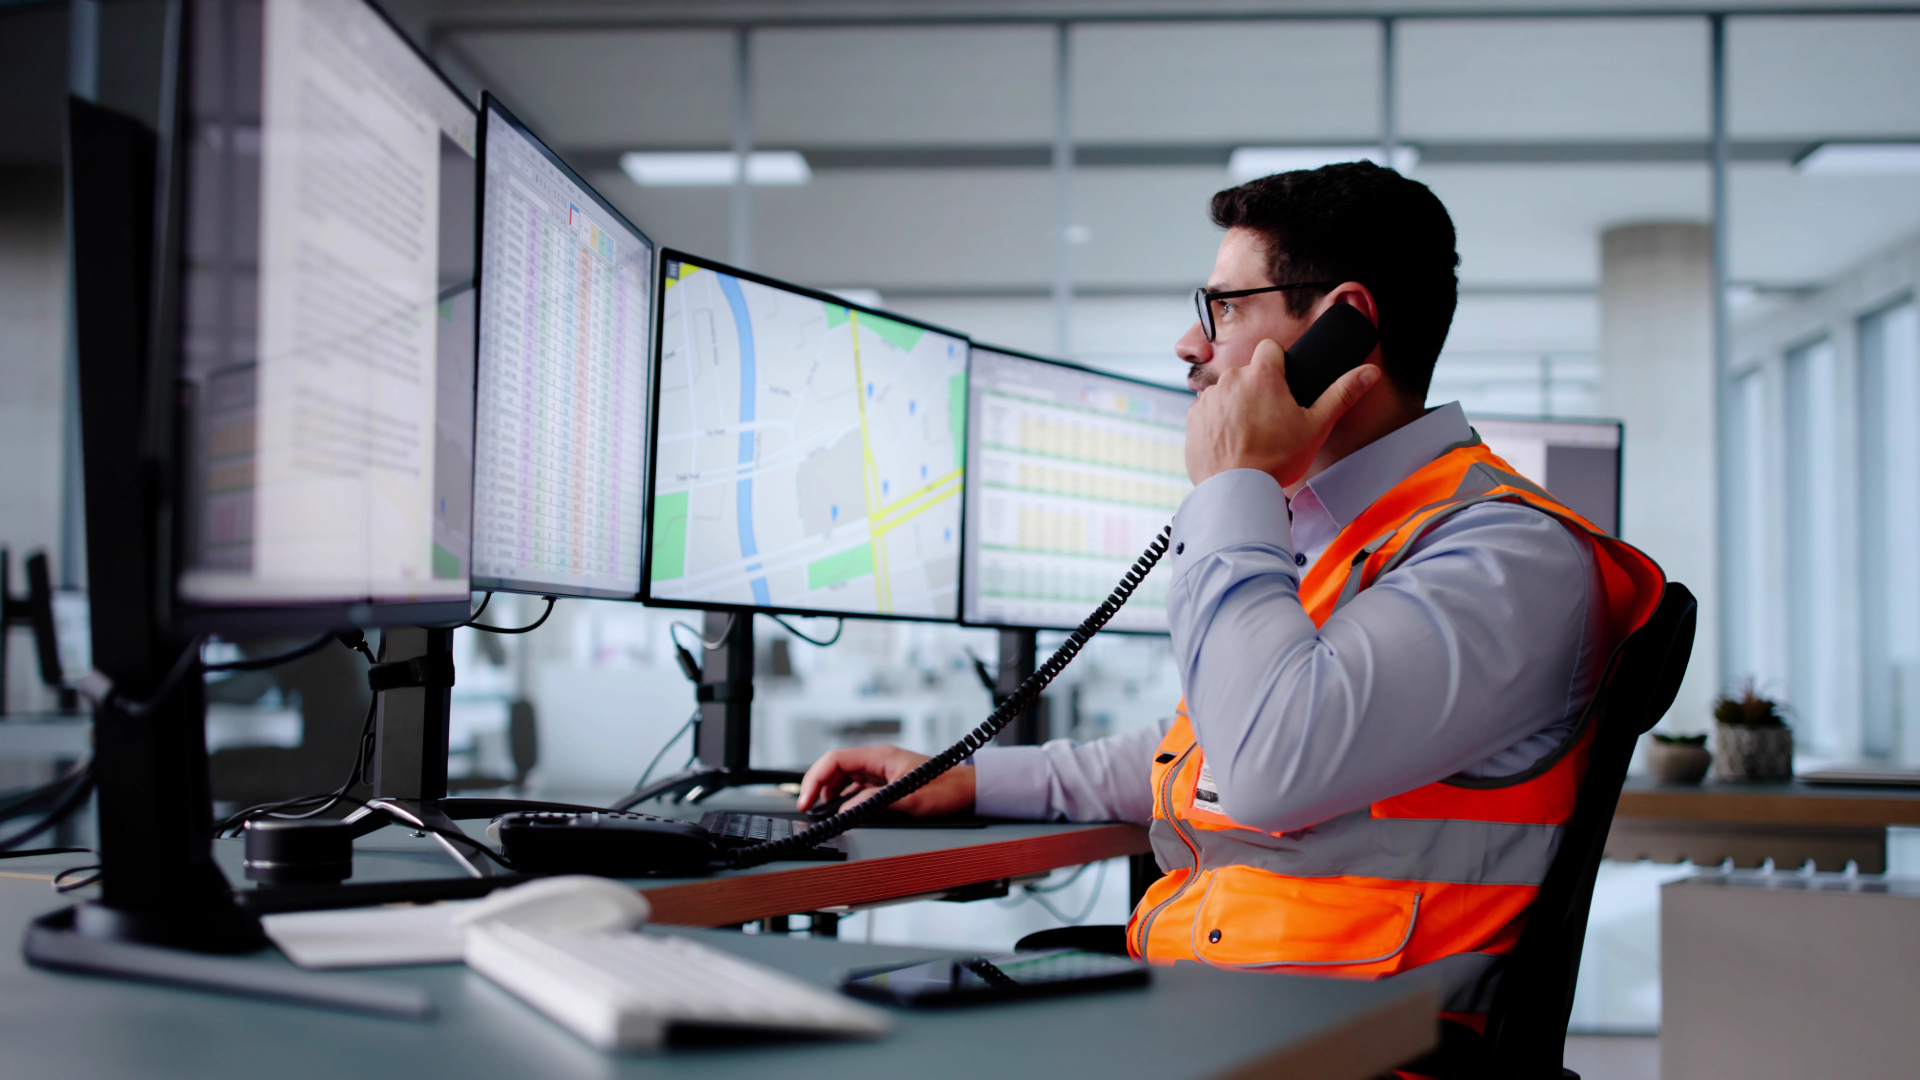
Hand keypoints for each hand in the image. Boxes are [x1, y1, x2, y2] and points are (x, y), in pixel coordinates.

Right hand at [797, 745, 975, 818]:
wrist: (970, 791)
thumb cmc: (946, 789)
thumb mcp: (908, 798)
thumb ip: (874, 802)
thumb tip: (845, 810)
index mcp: (879, 756)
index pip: (834, 760)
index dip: (814, 778)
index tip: (806, 800)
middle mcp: (877, 761)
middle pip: (835, 768)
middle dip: (817, 787)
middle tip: (808, 809)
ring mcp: (882, 771)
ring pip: (844, 778)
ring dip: (830, 794)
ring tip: (823, 812)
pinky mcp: (887, 782)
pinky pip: (857, 788)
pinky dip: (845, 799)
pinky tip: (843, 812)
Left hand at [1184, 339, 1380, 486]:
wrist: (1237, 491)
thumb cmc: (1276, 459)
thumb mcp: (1316, 426)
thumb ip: (1342, 394)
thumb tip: (1369, 372)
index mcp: (1261, 375)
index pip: (1270, 349)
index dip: (1278, 365)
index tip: (1283, 386)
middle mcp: (1230, 380)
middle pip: (1248, 372)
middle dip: (1258, 389)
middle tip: (1270, 419)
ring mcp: (1208, 399)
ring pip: (1227, 391)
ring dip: (1237, 405)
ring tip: (1250, 434)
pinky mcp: (1193, 419)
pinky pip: (1209, 412)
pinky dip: (1218, 423)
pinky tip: (1231, 442)